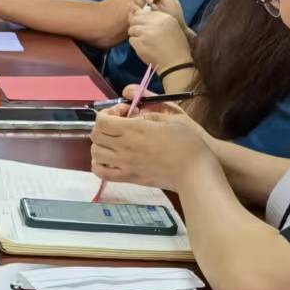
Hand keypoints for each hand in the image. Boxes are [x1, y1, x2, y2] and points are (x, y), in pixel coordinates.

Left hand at [90, 105, 214, 192]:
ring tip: (114, 142)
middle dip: (103, 126)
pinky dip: (99, 164)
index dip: (108, 112)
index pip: (102, 120)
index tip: (124, 111)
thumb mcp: (171, 119)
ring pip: (95, 153)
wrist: (194, 172)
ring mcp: (123, 164)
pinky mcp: (128, 178)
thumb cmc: (188, 143)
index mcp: (134, 130)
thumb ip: (148, 115)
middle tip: (119, 124)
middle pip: (95, 135)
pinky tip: (110, 159)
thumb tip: (134, 116)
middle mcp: (124, 147)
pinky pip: (101, 172)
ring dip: (100, 144)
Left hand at [127, 4, 193, 74]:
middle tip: (142, 34)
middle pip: (136, 18)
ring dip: (135, 35)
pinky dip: (135, 43)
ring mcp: (146, 33)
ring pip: (132, 29)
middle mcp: (155, 23)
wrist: (176, 63)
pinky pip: (131, 39)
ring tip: (144, 41)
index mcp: (165, 17)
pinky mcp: (140, 43)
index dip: (142, 18)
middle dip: (136, 25)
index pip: (145, 11)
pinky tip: (144, 47)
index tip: (145, 25)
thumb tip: (137, 10)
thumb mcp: (171, 27)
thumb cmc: (176, 46)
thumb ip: (157, 19)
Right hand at [132, 0, 190, 28]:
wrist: (173, 35)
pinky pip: (130, 15)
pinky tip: (141, 22)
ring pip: (132, 3)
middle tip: (147, 9)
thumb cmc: (174, 19)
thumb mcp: (170, 2)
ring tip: (146, 17)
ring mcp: (142, 9)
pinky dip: (134, 17)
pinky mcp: (137, 19)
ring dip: (138, 9)